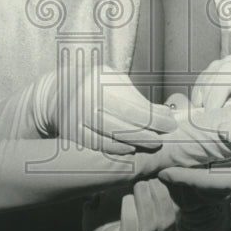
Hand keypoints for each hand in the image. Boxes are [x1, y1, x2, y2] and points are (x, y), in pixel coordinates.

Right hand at [39, 64, 176, 153]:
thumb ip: (136, 96)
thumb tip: (165, 112)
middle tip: (162, 139)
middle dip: (147, 134)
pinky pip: (98, 146)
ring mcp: (76, 118)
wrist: (60, 92)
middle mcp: (85, 100)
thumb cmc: (96, 85)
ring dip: (135, 143)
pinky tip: (131, 149)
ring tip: (152, 143)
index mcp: (98, 82)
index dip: (155, 118)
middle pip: (122, 125)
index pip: (132, 106)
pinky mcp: (72, 134)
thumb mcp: (114, 80)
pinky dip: (116, 149)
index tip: (170, 123)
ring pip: (111, 137)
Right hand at [84, 179, 179, 230]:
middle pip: (150, 228)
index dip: (128, 218)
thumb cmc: (107, 220)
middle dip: (145, 203)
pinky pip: (176, 214)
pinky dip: (171, 197)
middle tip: (140, 183)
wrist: (128, 229)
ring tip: (151, 181)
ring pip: (166, 222)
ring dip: (159, 198)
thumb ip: (91, 212)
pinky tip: (162, 182)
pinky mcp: (175, 227)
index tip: (125, 197)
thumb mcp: (93, 219)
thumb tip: (90, 203)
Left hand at [158, 136, 230, 214]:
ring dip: (202, 185)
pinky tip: (219, 176)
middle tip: (166, 174)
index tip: (162, 175)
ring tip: (186, 175)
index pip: (207, 182)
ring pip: (220, 192)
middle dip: (187, 184)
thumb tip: (221, 128)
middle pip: (209, 191)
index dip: (184, 179)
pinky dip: (218, 186)